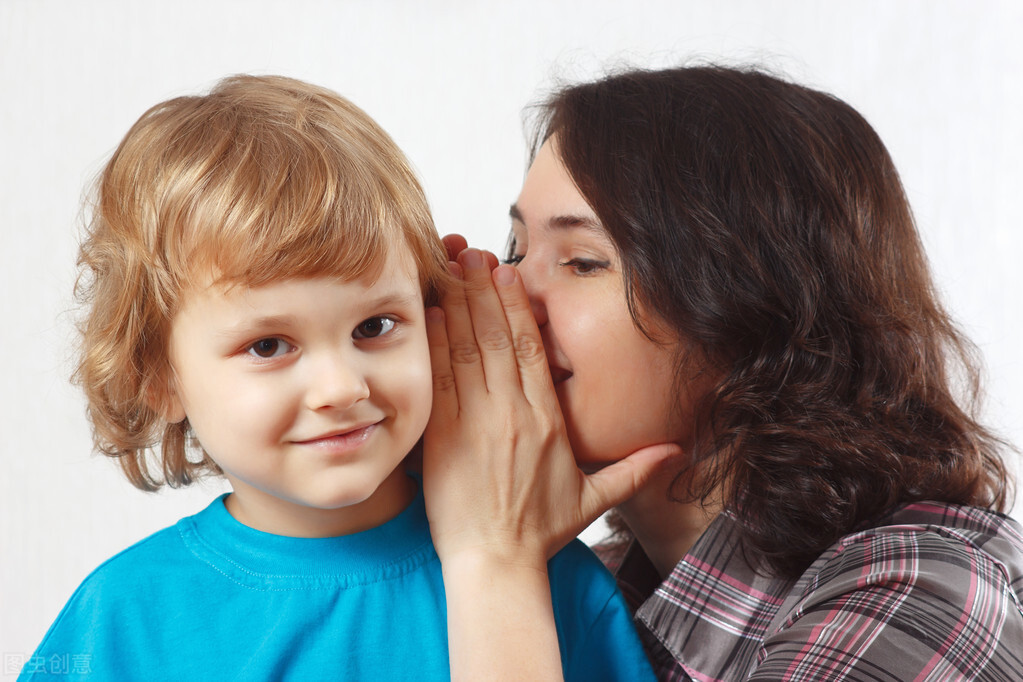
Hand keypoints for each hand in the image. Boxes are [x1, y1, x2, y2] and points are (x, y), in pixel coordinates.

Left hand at [422, 234, 678, 567]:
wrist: (496, 565)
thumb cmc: (539, 533)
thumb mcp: (594, 499)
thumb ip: (634, 469)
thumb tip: (677, 452)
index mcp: (548, 422)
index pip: (534, 352)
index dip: (520, 309)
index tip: (509, 275)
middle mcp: (513, 415)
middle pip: (498, 339)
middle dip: (485, 290)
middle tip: (475, 253)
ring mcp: (476, 424)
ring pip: (468, 351)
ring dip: (459, 304)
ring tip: (452, 267)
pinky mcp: (444, 437)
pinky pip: (440, 380)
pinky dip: (435, 344)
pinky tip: (431, 313)